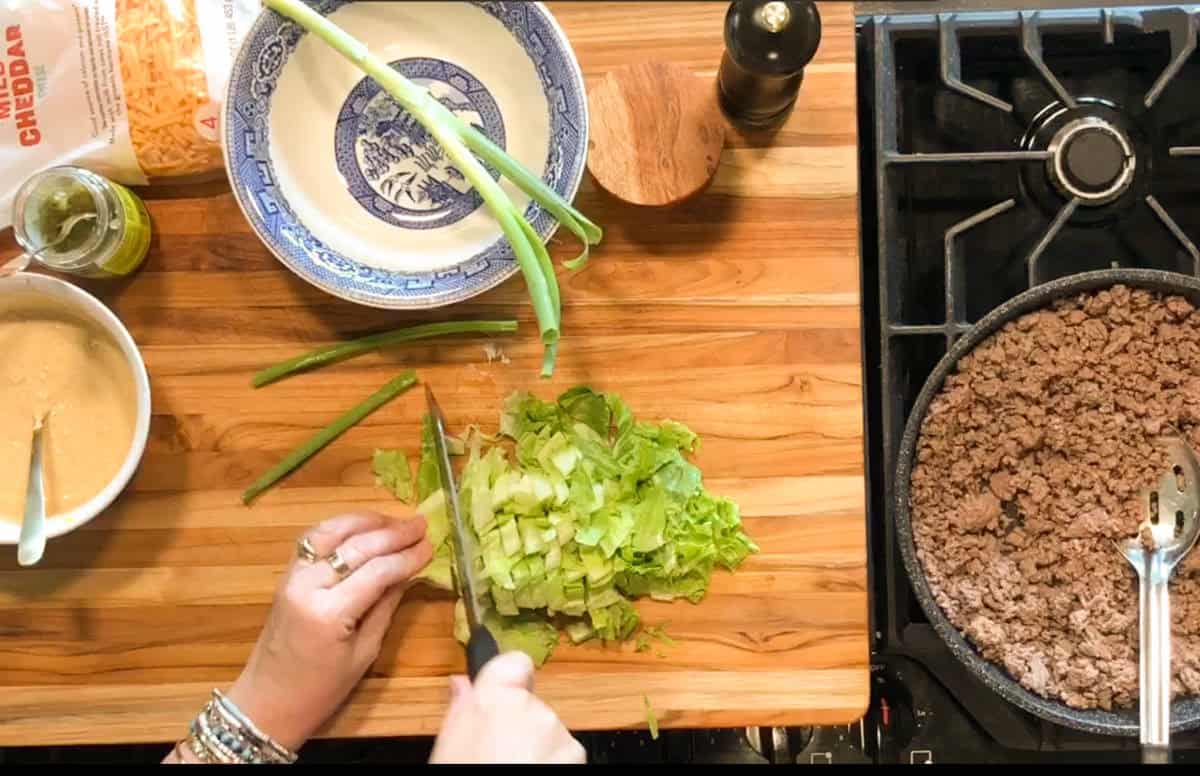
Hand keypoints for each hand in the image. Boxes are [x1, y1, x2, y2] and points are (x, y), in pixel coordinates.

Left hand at [226, 511, 432, 750]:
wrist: (268, 701)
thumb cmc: (321, 689)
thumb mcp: (364, 653)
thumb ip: (385, 607)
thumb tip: (407, 573)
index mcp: (329, 614)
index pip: (377, 571)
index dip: (407, 557)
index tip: (431, 545)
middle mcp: (308, 587)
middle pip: (356, 547)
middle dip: (393, 534)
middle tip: (421, 525)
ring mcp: (293, 577)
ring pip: (331, 533)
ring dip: (366, 522)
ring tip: (395, 520)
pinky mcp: (287, 575)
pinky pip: (313, 539)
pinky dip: (340, 527)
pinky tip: (363, 526)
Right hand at [429, 651, 585, 763]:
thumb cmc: (465, 771)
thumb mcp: (449, 747)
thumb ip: (461, 710)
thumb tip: (460, 684)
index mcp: (495, 698)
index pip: (514, 662)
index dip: (509, 678)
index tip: (499, 698)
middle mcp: (532, 707)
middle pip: (530, 705)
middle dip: (518, 726)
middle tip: (496, 754)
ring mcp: (558, 733)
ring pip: (548, 733)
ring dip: (537, 749)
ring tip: (513, 770)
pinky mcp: (578, 756)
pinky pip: (564, 754)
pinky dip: (552, 764)